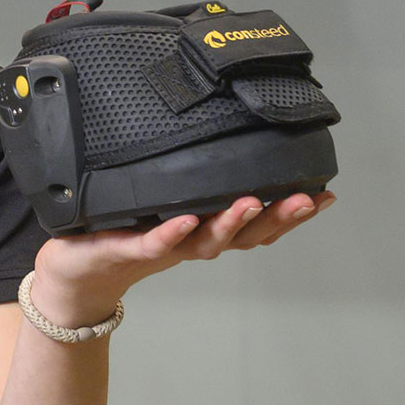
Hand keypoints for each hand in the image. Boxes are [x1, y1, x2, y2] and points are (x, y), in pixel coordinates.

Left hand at [28, 189, 336, 327]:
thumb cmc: (124, 228)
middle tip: (304, 198)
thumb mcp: (165, 199)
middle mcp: (192, 242)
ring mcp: (164, 248)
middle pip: (244, 235)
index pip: (257, 223)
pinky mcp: (129, 248)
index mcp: (205, 229)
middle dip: (277, 218)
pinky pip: (155, 243)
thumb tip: (218, 138)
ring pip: (206, 241)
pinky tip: (186, 220)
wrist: (79, 267)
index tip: (324, 194)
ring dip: (230, 223)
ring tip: (250, 202)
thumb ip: (189, 178)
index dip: (291, 213)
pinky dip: (172, 234)